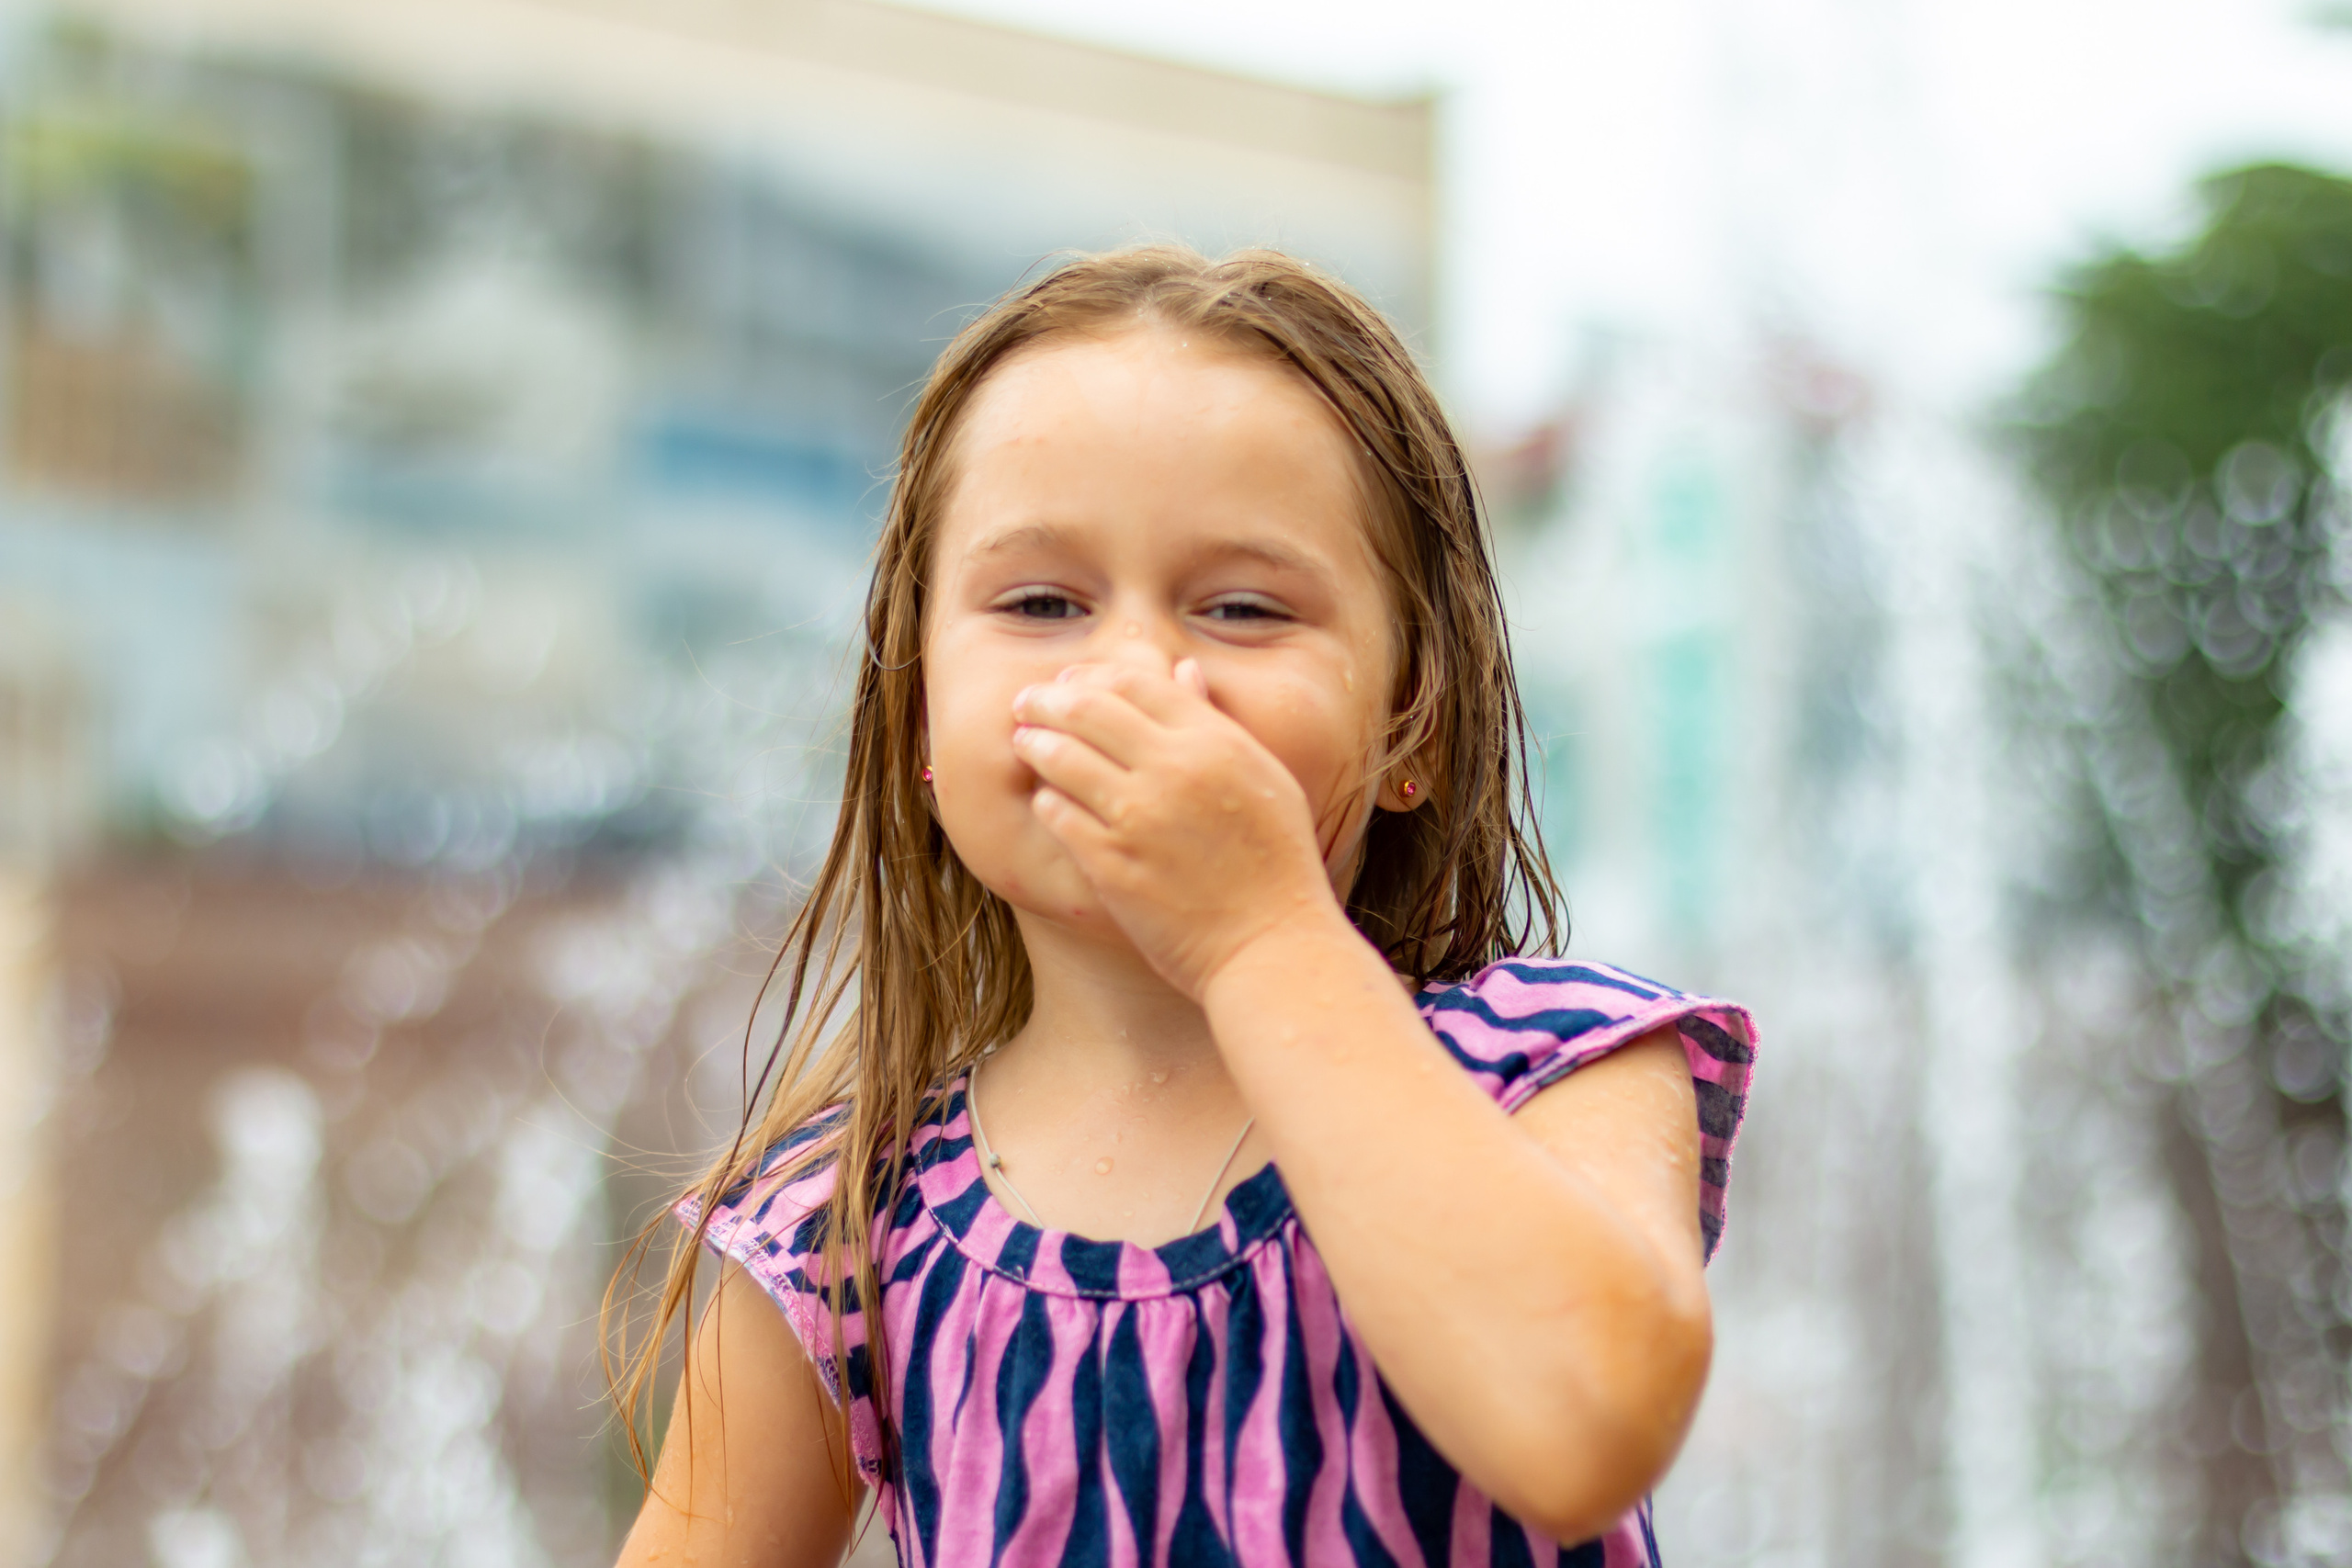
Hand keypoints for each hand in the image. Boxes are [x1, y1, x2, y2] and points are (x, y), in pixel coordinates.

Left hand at [1010, 655, 1352, 998]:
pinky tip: (1047, 800)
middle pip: (1089, 709)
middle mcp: (1174, 770)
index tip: (1071, 682)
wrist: (1271, 945)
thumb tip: (1183, 670)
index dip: (1093, 676)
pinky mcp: (1112, 864)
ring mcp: (1139, 817)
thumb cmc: (1277, 863)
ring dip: (1035, 743)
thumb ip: (1217, 723)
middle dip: (1047, 699)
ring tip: (1024, 741)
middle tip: (1025, 703)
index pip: (1137, 682)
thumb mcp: (1265, 778)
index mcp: (1216, 742)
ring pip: (1062, 757)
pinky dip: (1047, 800)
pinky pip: (1059, 815)